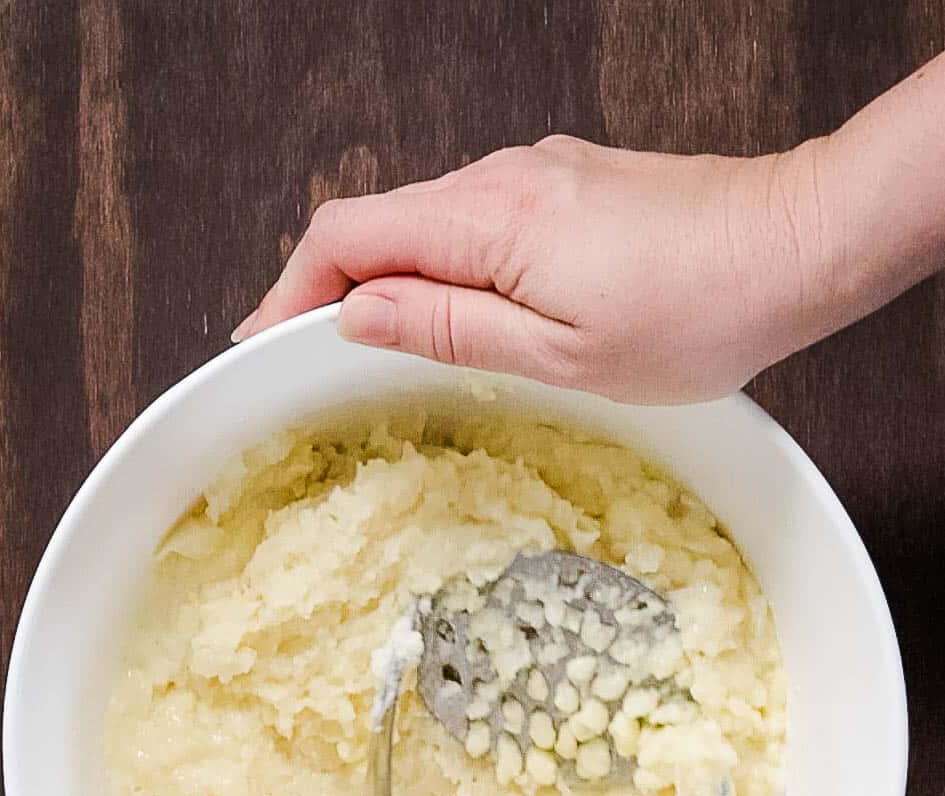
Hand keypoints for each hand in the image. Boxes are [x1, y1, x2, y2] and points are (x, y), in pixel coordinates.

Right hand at [234, 136, 833, 402]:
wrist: (795, 246)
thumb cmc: (699, 311)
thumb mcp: (562, 352)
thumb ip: (451, 328)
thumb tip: (360, 314)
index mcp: (490, 222)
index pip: (349, 239)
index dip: (288, 292)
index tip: (258, 345)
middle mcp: (502, 180)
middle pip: (376, 225)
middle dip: (325, 291)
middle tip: (298, 359)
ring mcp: (534, 176)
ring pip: (424, 225)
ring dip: (385, 281)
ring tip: (365, 351)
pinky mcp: (563, 187)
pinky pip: (472, 224)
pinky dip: (439, 268)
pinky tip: (448, 314)